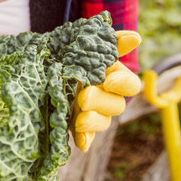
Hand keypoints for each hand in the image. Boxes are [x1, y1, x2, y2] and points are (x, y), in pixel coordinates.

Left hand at [70, 30, 141, 151]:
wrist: (45, 67)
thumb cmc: (70, 54)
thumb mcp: (85, 45)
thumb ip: (110, 43)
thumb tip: (135, 38)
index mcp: (113, 78)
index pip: (129, 85)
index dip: (122, 83)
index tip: (107, 80)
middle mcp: (107, 97)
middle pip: (116, 106)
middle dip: (100, 101)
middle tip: (84, 97)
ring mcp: (93, 113)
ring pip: (103, 122)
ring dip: (93, 122)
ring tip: (80, 119)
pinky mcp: (79, 126)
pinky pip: (86, 137)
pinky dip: (85, 140)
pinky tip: (81, 142)